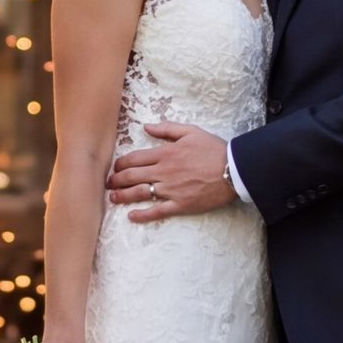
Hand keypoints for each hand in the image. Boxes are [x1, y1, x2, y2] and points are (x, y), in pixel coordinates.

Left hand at [107, 124, 234, 222]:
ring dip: (123, 196)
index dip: (121, 164)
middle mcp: (164, 172)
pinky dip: (142, 215)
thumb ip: (167, 129)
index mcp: (165, 154)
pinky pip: (157, 211)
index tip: (115, 167)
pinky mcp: (180, 205)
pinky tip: (131, 216)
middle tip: (108, 184)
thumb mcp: (191, 132)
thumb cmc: (214, 149)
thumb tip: (146, 126)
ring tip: (113, 198)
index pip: (134, 159)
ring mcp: (171, 190)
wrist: (233, 169)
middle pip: (132, 177)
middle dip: (116, 180)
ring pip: (140, 194)